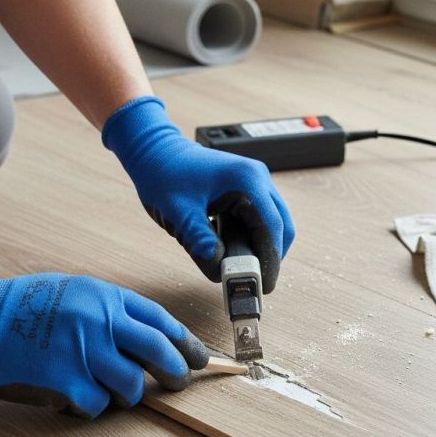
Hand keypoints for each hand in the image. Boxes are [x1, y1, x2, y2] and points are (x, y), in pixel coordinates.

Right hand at [0, 247, 208, 418]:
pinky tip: (75, 398)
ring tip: (108, 391)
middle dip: (176, 372)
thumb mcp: (70, 291)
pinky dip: (91, 407)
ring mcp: (84, 349)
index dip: (185, 342)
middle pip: (158, 351)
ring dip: (126, 395)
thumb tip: (143, 338)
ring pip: (131, 385)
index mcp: (104, 296)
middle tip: (179, 384)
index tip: (200, 359)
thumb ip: (106, 310)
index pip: (160, 320)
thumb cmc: (18, 305)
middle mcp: (100, 320)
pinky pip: (97, 404)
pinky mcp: (65, 378)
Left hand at [102, 96, 294, 292]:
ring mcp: (255, 181)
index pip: (272, 228)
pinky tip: (234, 250)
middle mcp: (258, 178)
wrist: (154, 151)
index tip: (264, 285)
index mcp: (246, 180)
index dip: (270, 260)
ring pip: (273, 222)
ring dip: (261, 246)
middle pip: (281, 226)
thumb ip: (201, 244)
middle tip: (255, 282)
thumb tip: (219, 273)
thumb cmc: (164, 175)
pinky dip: (252, 236)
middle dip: (270, 256)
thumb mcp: (179, 215)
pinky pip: (260, 217)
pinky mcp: (248, 187)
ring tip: (241, 267)